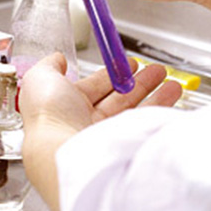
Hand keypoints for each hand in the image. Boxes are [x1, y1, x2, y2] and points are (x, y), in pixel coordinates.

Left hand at [19, 52, 182, 210]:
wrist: (66, 152)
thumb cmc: (50, 118)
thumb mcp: (40, 80)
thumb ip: (49, 66)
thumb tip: (57, 58)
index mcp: (67, 109)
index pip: (94, 88)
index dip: (111, 74)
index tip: (126, 63)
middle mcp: (88, 125)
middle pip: (119, 99)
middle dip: (138, 82)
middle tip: (154, 70)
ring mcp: (108, 137)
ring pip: (135, 111)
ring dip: (154, 92)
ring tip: (168, 80)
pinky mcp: (126, 144)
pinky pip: (147, 122)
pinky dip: (161, 107)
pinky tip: (171, 95)